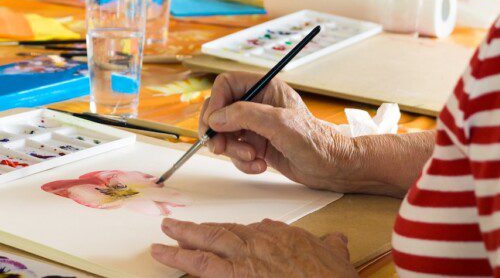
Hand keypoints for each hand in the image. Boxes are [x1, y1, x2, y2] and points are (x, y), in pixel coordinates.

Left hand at [152, 218, 356, 277]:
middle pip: (223, 231)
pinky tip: (166, 256)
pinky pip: (203, 266)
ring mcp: (246, 256)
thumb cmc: (332, 275)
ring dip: (183, 238)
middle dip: (198, 230)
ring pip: (208, 242)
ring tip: (164, 236)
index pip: (249, 231)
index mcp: (279, 234)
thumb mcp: (334, 252)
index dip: (233, 234)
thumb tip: (335, 240)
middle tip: (176, 226)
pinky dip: (182, 260)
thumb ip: (329, 244)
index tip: (224, 236)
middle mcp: (259, 240)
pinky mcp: (237, 275)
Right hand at [199, 72, 354, 191]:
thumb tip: (215, 118)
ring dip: (233, 150)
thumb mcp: (278, 123)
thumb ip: (245, 115)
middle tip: (219, 147)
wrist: (329, 167)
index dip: (216, 102)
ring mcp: (255, 125)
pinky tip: (260, 165)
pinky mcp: (255, 144)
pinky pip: (234, 151)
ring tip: (253, 158)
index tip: (213, 124)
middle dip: (218, 131)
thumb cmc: (313, 140)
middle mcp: (256, 103)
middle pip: (219, 110)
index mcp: (264, 87)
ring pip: (224, 134)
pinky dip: (242, 162)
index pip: (226, 84)